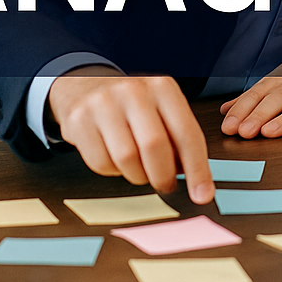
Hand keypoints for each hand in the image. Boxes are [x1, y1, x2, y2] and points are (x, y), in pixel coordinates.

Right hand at [48, 68, 213, 202]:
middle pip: (155, 147)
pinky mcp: (79, 120)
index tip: (203, 195)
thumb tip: (197, 181)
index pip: (187, 133)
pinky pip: (101, 163)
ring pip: (126, 159)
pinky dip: (112, 171)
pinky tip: (114, 158)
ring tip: (138, 167)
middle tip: (165, 184)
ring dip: (137, 175)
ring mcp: (103, 104)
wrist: (83, 87)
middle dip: (163, 176)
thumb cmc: (130, 106)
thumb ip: (179, 139)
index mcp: (162, 87)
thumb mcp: (161, 110)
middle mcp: (133, 91)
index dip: (197, 169)